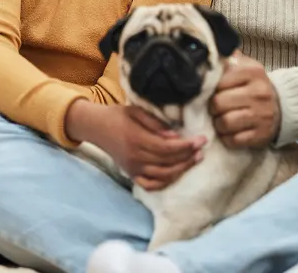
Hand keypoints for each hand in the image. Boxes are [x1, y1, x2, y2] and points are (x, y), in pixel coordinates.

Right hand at [65, 100, 204, 190]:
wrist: (95, 127)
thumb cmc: (117, 115)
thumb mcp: (136, 111)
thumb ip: (155, 123)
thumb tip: (175, 136)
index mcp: (136, 139)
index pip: (168, 147)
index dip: (187, 145)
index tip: (201, 140)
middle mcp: (135, 157)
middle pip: (168, 162)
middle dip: (188, 156)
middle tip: (202, 148)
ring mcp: (133, 168)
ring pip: (163, 175)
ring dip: (182, 169)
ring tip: (195, 159)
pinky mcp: (131, 174)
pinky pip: (151, 185)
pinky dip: (166, 182)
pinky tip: (177, 174)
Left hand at [209, 51, 280, 148]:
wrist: (284, 106)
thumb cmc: (255, 85)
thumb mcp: (246, 66)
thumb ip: (227, 58)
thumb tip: (204, 52)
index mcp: (253, 72)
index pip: (219, 80)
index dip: (211, 87)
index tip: (213, 90)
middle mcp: (259, 93)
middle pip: (218, 103)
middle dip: (212, 107)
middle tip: (215, 107)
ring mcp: (261, 116)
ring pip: (225, 123)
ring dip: (218, 123)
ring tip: (222, 119)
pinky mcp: (261, 135)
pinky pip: (234, 140)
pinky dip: (227, 137)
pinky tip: (230, 131)